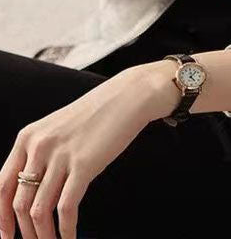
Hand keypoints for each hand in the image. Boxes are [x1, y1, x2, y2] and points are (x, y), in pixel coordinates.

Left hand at [0, 65, 168, 238]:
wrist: (127, 96)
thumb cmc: (95, 113)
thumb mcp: (57, 128)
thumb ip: (39, 154)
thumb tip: (29, 191)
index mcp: (27, 137)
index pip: (1, 186)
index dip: (1, 217)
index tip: (6, 235)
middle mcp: (39, 146)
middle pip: (19, 203)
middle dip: (24, 233)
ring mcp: (61, 156)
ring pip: (39, 211)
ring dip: (44, 236)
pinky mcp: (84, 165)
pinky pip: (66, 208)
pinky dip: (66, 230)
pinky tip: (70, 238)